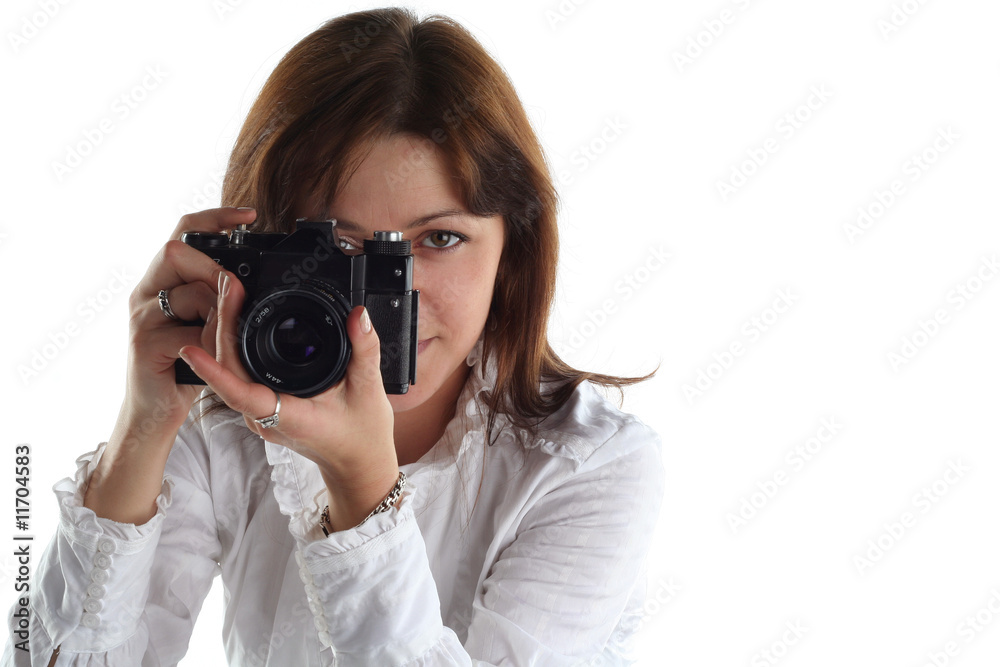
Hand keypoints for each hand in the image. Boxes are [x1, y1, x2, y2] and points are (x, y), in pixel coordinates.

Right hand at [117, 206, 256, 438]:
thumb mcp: (205, 325)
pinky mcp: (144, 345)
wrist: (155, 411)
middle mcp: (145, 292)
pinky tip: (213, 357)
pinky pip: (188, 334)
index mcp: (162, 281)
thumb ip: (218, 298)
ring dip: (218, 315)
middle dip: (214, 270)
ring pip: (189, 293)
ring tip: (221, 339)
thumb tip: (247, 279)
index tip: (249, 214)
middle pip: (177, 252)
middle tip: (235, 294)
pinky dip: (211, 345)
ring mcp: (141, 317)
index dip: (215, 218)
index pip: (183, 232)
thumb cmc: (184, 365)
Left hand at [178, 276, 399, 530]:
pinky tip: (239, 317)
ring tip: (230, 292)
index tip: (191, 349)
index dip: (214, 373)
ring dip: (226, 330)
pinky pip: (238, 373)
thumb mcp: (370, 391)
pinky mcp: (260, 406)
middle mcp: (265, 417)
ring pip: (229, 370)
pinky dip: (235, 343)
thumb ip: (365, 350)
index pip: (241, 394)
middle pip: (229, 370)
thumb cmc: (362, 435)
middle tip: (228, 285)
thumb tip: (358, 316)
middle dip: (223, 324)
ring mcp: (259, 413)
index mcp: (288, 417)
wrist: (358, 464)